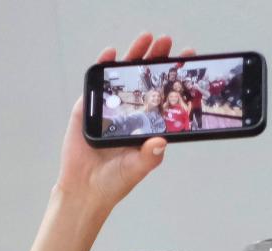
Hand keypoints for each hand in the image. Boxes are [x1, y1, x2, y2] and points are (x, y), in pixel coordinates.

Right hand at [55, 34, 195, 214]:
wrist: (85, 188)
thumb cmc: (114, 181)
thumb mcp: (137, 168)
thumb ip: (150, 156)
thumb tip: (161, 142)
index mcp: (146, 125)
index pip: (163, 96)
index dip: (173, 79)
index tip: (187, 63)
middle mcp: (130, 113)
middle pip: (145, 80)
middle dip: (156, 60)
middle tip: (168, 43)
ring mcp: (108, 108)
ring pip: (123, 76)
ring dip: (134, 56)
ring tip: (146, 40)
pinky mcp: (88, 107)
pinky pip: (97, 83)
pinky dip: (103, 66)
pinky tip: (111, 54)